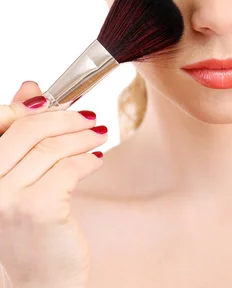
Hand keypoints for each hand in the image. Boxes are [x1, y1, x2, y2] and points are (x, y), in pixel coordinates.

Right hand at [0, 81, 107, 286]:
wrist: (39, 282)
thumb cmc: (29, 227)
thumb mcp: (19, 177)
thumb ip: (21, 132)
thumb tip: (30, 87)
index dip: (28, 107)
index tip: (54, 102)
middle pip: (27, 129)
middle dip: (64, 117)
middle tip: (89, 116)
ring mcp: (8, 197)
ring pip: (51, 147)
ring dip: (81, 136)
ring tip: (98, 134)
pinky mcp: (36, 208)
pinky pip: (68, 168)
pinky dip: (88, 159)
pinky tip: (97, 158)